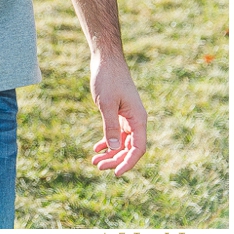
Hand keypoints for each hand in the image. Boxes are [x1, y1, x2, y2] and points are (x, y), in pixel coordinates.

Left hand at [89, 53, 147, 175]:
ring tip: (95, 161)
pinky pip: (116, 133)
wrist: (106, 61)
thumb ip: (110, 126)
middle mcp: (136, 120)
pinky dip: (108, 141)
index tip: (116, 173)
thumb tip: (114, 148)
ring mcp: (128, 117)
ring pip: (122, 142)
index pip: (138, 148)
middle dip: (116, 159)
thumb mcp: (106, 104)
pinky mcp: (119, 113)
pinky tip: (97, 148)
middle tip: (98, 167)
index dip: (129, 162)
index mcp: (138, 119)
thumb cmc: (107, 79)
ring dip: (110, 153)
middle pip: (129, 147)